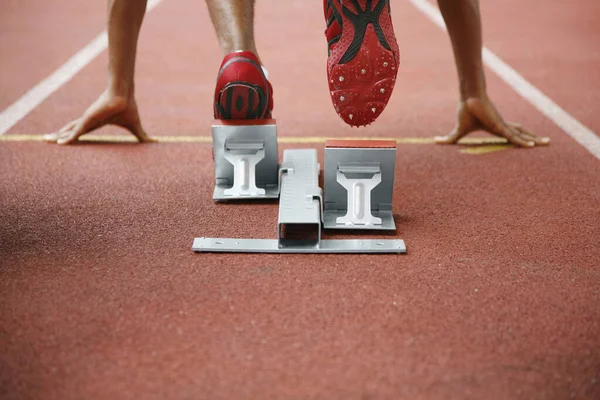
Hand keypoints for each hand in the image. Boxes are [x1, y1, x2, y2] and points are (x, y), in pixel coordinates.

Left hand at [44, 90, 154, 144]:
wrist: (124, 95)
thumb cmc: (128, 107)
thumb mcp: (134, 126)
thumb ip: (141, 136)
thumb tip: (154, 143)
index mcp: (97, 123)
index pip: (82, 130)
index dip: (73, 135)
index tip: (65, 140)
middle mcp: (89, 121)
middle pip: (71, 129)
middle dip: (60, 135)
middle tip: (48, 140)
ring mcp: (87, 120)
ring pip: (69, 130)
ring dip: (58, 136)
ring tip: (47, 141)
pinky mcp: (88, 119)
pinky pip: (76, 131)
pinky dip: (68, 137)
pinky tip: (60, 143)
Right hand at [435, 97, 549, 146]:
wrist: (469, 98)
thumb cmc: (465, 112)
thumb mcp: (459, 131)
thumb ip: (450, 139)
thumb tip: (436, 142)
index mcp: (496, 127)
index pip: (511, 134)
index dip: (520, 137)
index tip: (530, 141)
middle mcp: (502, 126)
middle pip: (521, 133)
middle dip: (533, 138)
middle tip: (545, 142)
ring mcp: (503, 126)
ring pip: (521, 135)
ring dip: (534, 139)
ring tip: (547, 143)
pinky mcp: (500, 126)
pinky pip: (513, 136)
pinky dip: (523, 141)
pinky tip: (533, 146)